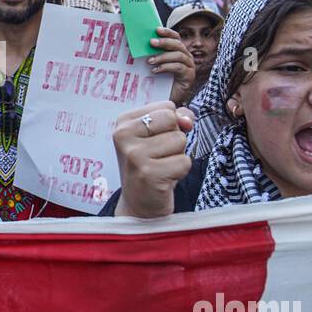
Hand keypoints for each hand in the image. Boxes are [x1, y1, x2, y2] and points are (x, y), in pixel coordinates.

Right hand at [111, 101, 194, 218]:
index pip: (167, 107)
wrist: (139, 204)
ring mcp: (134, 155)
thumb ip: (176, 118)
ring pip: (180, 140)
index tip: (156, 142)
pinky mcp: (149, 174)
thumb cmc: (151, 166)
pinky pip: (184, 161)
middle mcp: (123, 135)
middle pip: (172, 119)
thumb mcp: (158, 136)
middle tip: (160, 156)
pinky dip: (180, 172)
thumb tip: (187, 120)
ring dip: (177, 156)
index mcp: (123, 122)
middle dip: (174, 139)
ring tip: (162, 167)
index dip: (171, 125)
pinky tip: (164, 179)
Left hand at [146, 26, 195, 101]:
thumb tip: (140, 43)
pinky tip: (155, 70)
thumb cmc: (160, 81)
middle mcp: (186, 57)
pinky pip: (179, 67)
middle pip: (178, 45)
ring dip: (163, 56)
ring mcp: (189, 66)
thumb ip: (152, 54)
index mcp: (179, 51)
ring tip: (150, 61)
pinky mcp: (189, 76)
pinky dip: (166, 67)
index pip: (176, 38)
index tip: (156, 30)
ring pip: (179, 55)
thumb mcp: (155, 65)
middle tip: (151, 42)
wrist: (165, 99)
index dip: (167, 33)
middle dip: (164, 42)